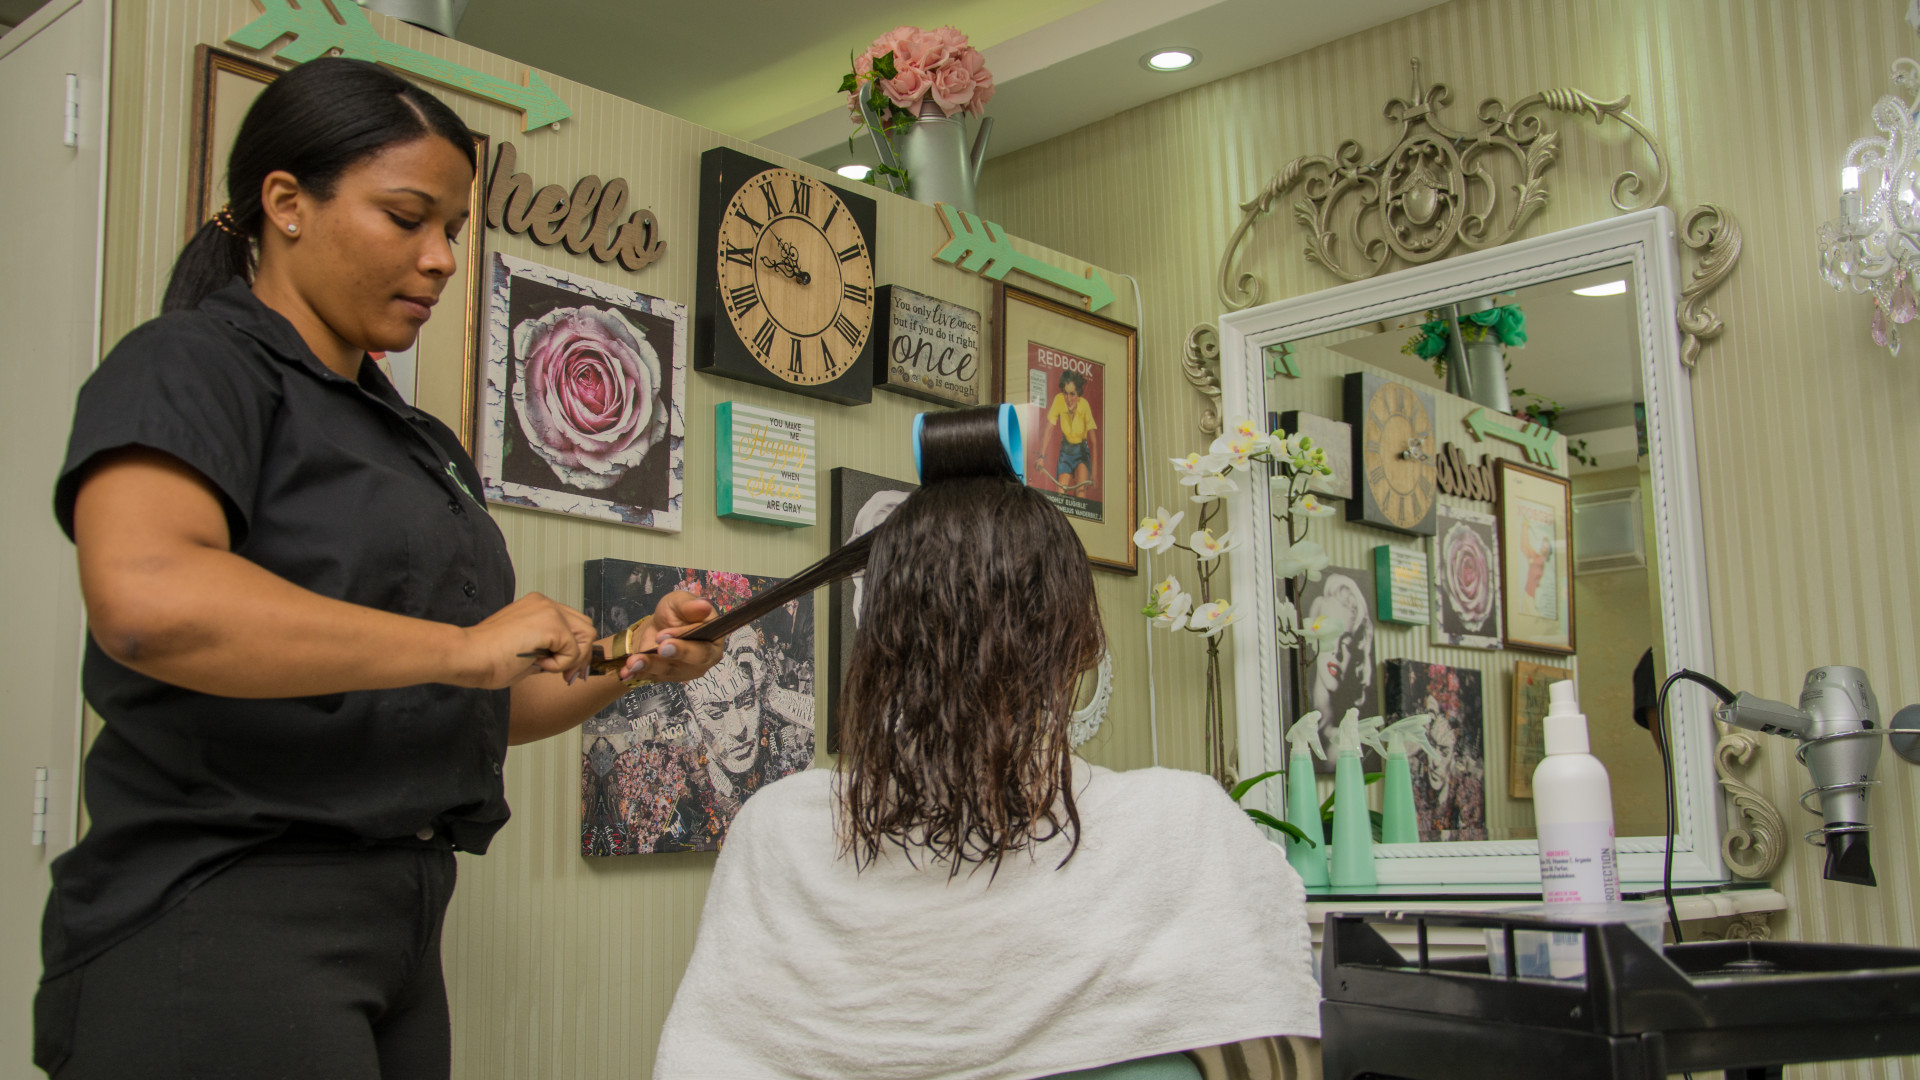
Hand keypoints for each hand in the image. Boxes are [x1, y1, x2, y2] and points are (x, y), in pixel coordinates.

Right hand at [455, 592, 596, 689]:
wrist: (469, 656)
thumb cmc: (488, 658)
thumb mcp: (528, 652)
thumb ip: (549, 650)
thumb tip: (569, 661)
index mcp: (538, 607)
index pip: (574, 625)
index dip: (575, 651)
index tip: (565, 671)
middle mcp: (545, 603)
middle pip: (586, 629)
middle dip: (580, 656)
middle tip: (565, 675)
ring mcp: (549, 610)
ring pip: (586, 637)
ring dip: (570, 659)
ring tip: (544, 665)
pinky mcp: (551, 623)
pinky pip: (573, 651)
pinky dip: (560, 664)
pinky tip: (537, 663)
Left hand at [610, 591, 722, 685]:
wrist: (657, 628)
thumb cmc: (674, 613)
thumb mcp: (679, 602)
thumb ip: (689, 606)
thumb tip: (704, 607)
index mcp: (714, 638)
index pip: (703, 645)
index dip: (685, 643)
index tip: (664, 636)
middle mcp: (705, 658)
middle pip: (693, 662)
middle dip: (673, 655)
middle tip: (657, 649)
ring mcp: (688, 670)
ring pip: (670, 671)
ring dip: (650, 666)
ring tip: (633, 661)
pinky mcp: (670, 677)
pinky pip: (654, 677)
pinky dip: (639, 674)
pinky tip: (626, 672)